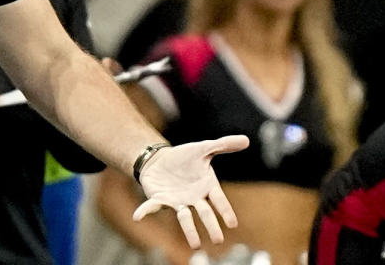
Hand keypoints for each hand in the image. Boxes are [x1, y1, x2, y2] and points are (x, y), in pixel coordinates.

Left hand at [133, 135, 249, 248]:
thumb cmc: (184, 158)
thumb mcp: (204, 148)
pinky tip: (138, 216)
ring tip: (194, 244)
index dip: (225, 211)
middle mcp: (194, 198)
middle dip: (210, 226)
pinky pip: (152, 207)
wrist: (159, 160)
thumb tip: (246, 140)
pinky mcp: (159, 199)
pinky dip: (145, 212)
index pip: (218, 200)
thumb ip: (223, 145)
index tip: (232, 224)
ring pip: (184, 217)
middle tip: (218, 240)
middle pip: (204, 213)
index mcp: (207, 187)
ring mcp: (177, 201)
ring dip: (189, 229)